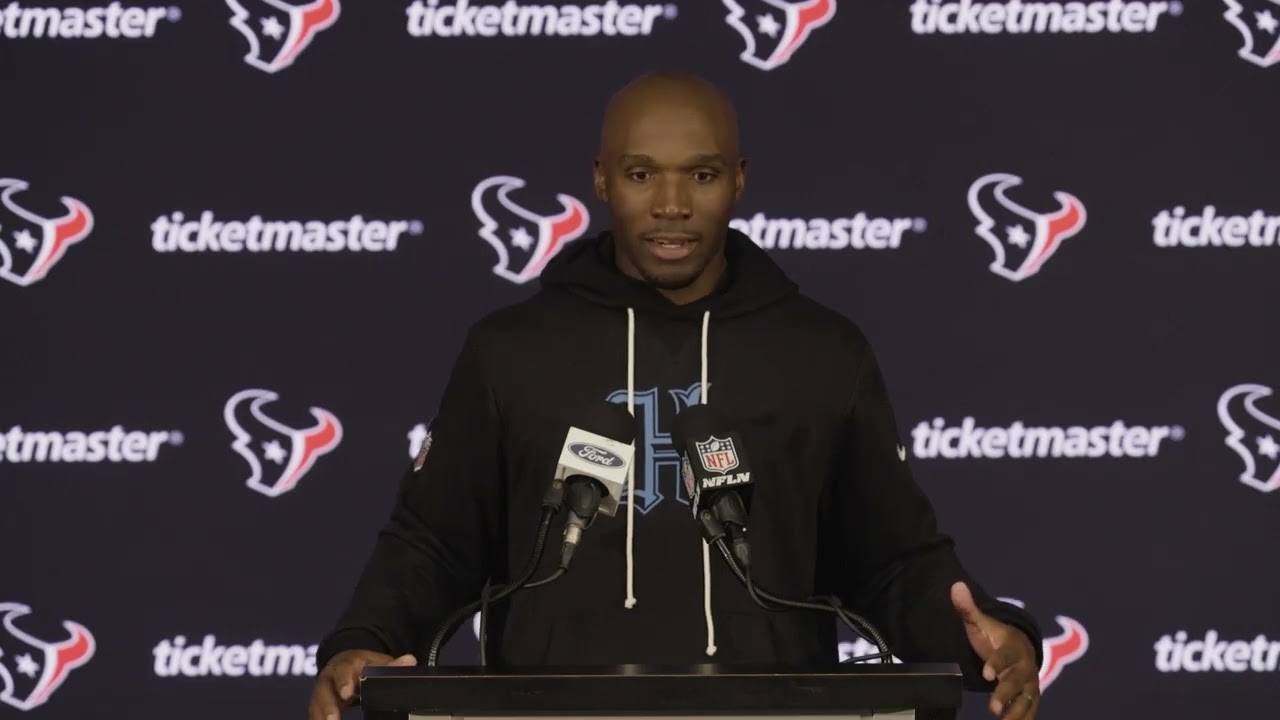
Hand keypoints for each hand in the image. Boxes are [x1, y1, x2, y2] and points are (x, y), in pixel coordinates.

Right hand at [308, 650, 415, 719]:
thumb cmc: (364, 666)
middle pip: (324, 692)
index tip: (346, 693)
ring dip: (320, 717)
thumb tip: (410, 660)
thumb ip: (392, 665)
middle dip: (328, 707)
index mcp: (345, 665)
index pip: (343, 670)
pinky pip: (316, 715)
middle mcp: (329, 678)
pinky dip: (318, 719)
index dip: (344, 681)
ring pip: (316, 706)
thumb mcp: (377, 662)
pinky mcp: (318, 706)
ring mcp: (321, 693)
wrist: (345, 664)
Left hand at [951, 582, 1039, 718]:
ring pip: (1026, 699)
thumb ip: (968, 609)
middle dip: (1005, 693)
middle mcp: (1025, 667)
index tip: (986, 672)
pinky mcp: (1031, 696)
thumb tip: (955, 586)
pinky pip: (1029, 710)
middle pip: (1017, 681)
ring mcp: (1030, 683)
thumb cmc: (996, 637)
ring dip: (1016, 712)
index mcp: (1012, 647)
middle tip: (992, 707)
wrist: (1020, 647)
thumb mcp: (981, 623)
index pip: (1005, 655)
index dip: (996, 663)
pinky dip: (1023, 718)